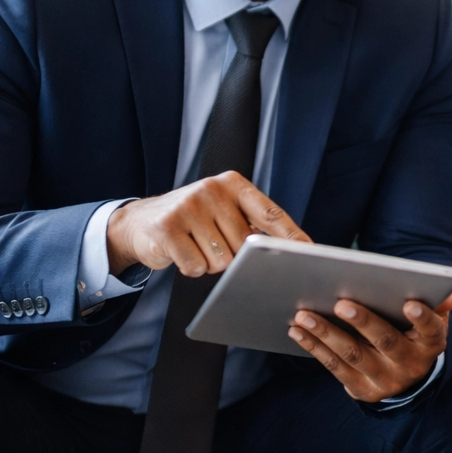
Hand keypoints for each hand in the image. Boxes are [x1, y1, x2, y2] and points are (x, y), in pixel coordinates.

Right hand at [105, 171, 308, 276]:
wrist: (141, 222)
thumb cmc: (195, 221)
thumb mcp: (225, 212)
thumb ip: (253, 225)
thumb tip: (289, 252)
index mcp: (233, 184)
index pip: (269, 213)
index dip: (291, 236)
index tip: (310, 253)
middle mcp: (212, 190)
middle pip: (244, 246)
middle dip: (232, 256)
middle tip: (212, 243)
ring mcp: (188, 207)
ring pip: (221, 260)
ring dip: (211, 263)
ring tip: (196, 245)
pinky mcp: (167, 228)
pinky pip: (196, 266)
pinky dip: (191, 268)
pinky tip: (182, 252)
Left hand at [287, 285, 451, 402]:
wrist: (406, 379)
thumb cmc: (414, 334)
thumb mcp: (432, 321)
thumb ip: (440, 302)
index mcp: (431, 343)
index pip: (432, 331)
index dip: (424, 318)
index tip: (410, 304)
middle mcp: (409, 365)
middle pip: (386, 342)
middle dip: (363, 322)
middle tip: (341, 303)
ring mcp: (384, 380)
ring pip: (353, 355)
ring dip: (326, 334)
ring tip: (304, 315)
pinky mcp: (360, 389)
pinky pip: (334, 367)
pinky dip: (314, 347)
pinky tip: (297, 330)